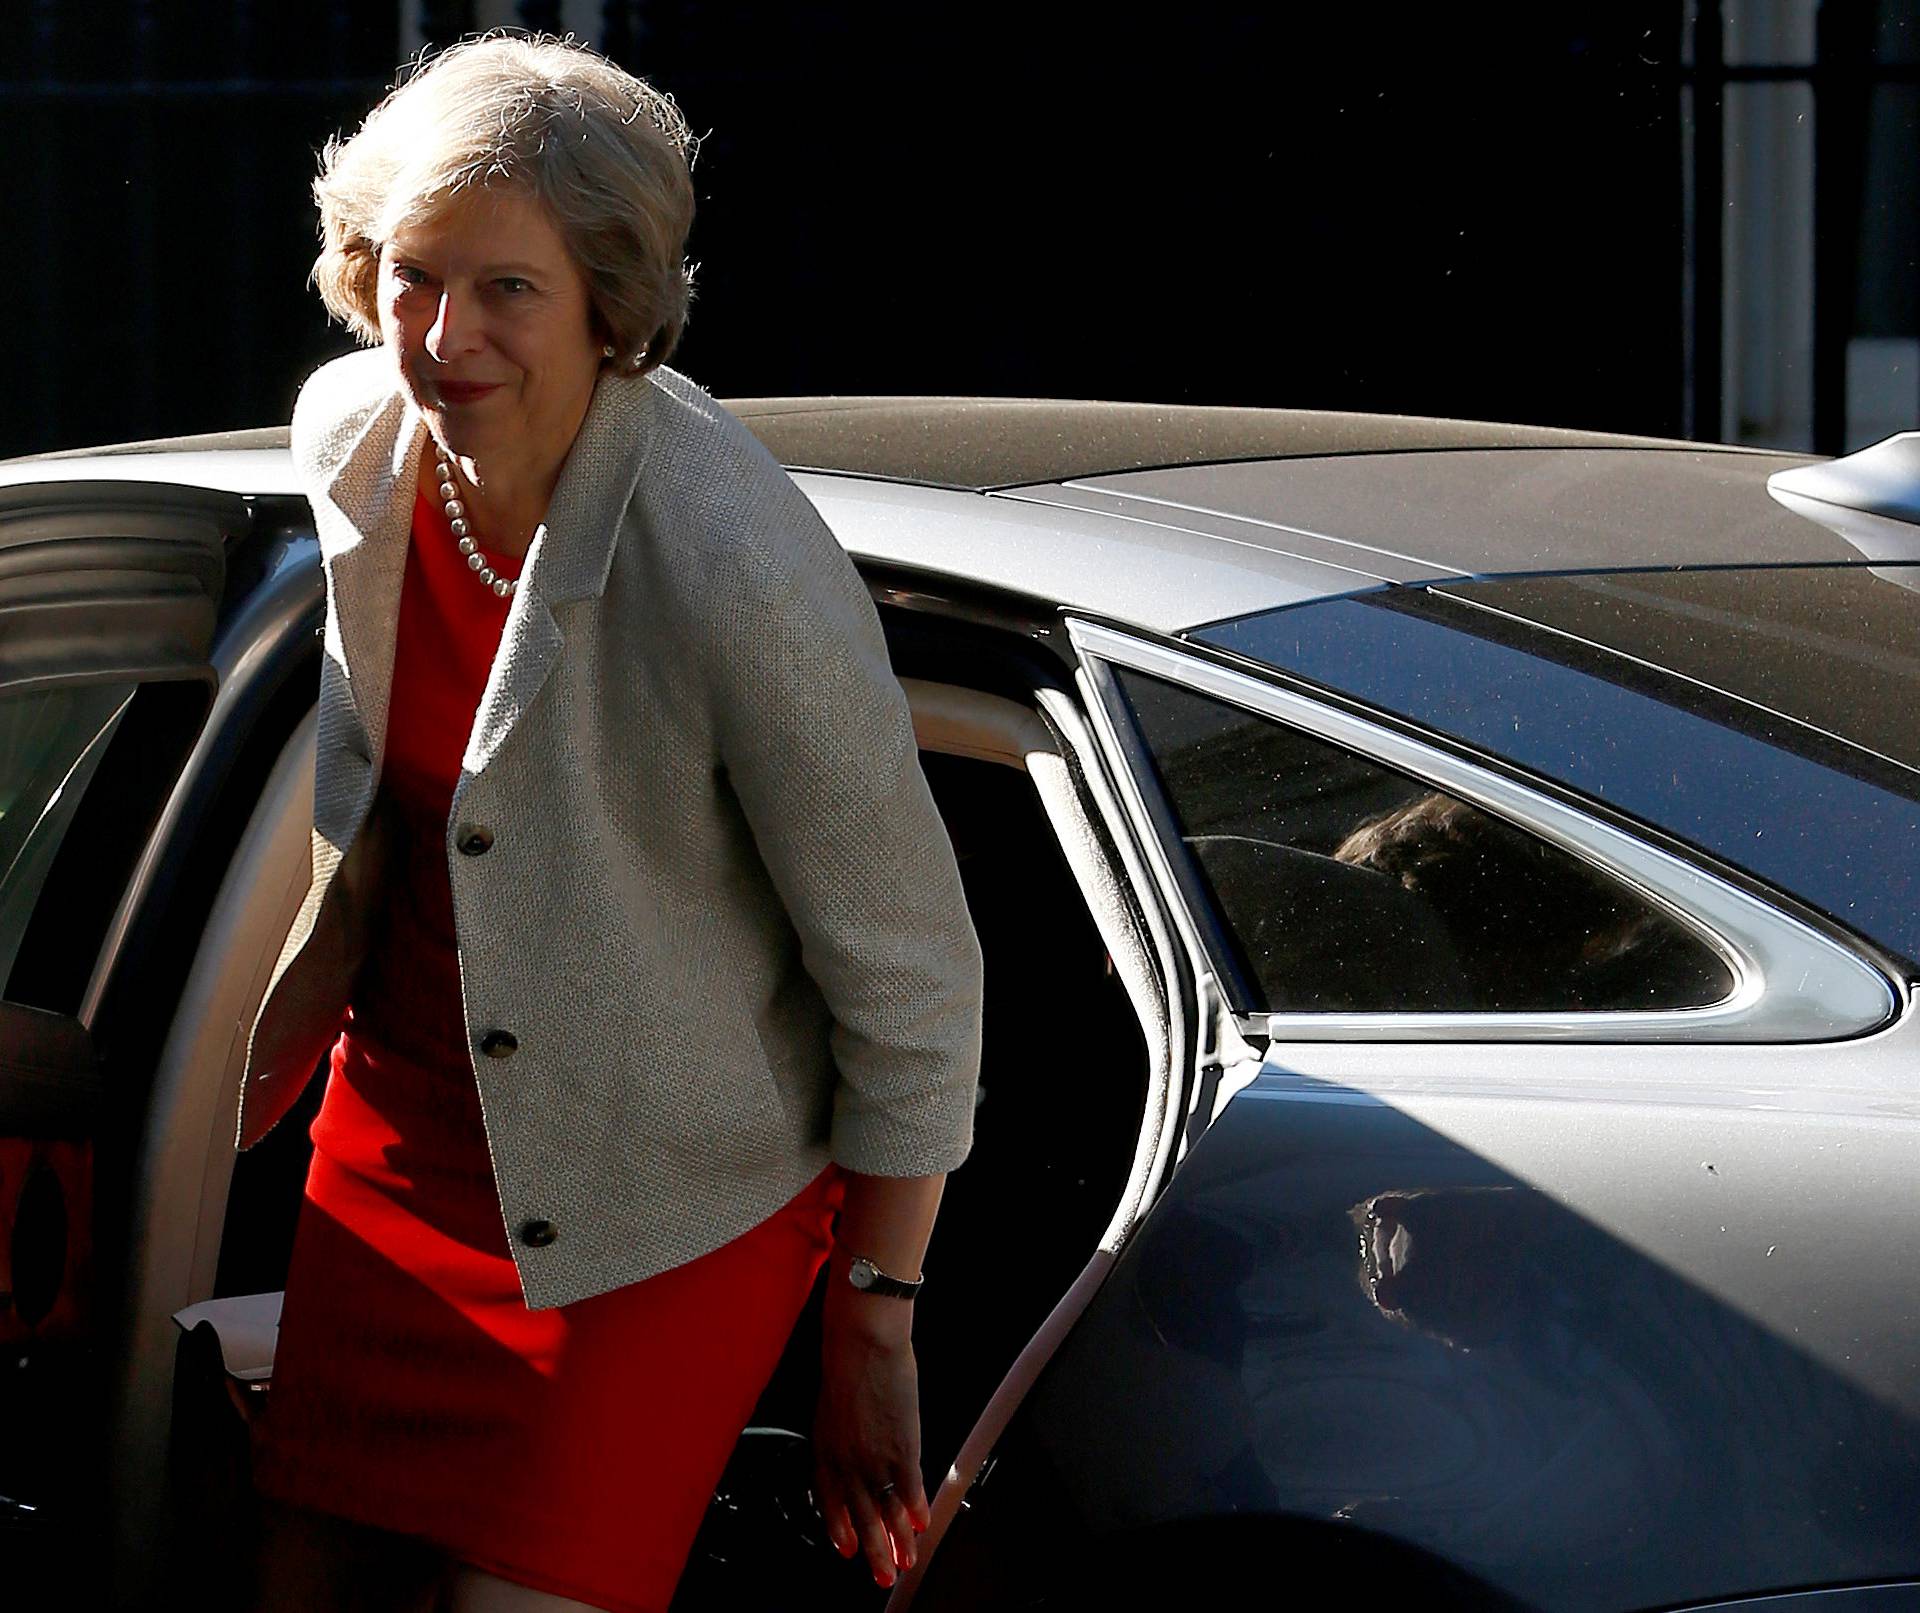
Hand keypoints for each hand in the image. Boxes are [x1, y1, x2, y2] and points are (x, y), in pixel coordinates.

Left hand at [812, 1313, 930, 1589]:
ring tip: (907, 1560)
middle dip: (873, 1550)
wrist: (862, 1343)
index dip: (840, 1528)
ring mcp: (874, 1457)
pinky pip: (910, 1487)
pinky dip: (917, 1507)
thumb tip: (857, 1447)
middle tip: (882, 1576)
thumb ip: (844, 1433)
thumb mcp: (834, 1405)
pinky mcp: (902, 1447)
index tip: (847, 1549)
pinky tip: (923, 1522)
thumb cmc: (848, 1362)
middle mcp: (847, 1461)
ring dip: (898, 1540)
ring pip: (886, 1511)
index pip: (830, 1501)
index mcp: (826, 1449)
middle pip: (861, 1517)